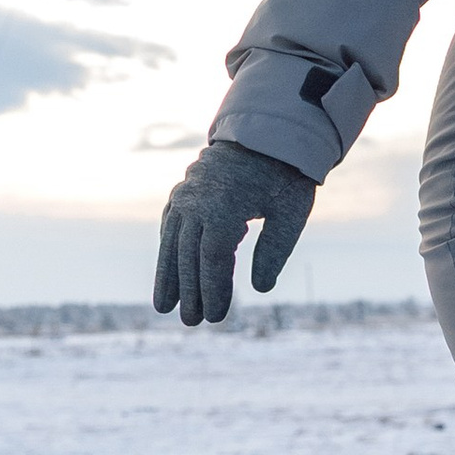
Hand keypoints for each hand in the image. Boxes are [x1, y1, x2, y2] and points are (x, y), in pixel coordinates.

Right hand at [153, 141, 317, 325]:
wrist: (265, 132)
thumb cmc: (284, 175)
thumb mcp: (291, 212)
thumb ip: (275, 249)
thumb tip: (260, 288)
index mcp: (225, 206)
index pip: (213, 257)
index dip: (213, 288)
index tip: (215, 316)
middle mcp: (197, 201)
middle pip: (188, 254)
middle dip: (190, 291)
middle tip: (191, 322)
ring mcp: (185, 195)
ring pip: (172, 242)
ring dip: (168, 275)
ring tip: (164, 307)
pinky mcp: (182, 194)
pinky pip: (170, 227)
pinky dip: (167, 251)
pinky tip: (167, 273)